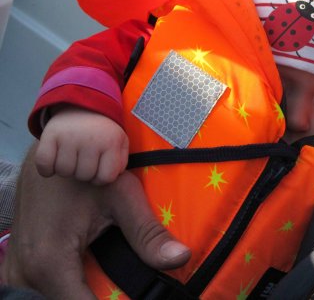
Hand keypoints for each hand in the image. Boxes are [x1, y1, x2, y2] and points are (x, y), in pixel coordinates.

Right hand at [1, 145, 190, 298]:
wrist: (53, 147)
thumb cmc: (87, 170)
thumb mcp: (122, 199)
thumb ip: (149, 234)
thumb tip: (181, 258)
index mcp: (51, 261)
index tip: (134, 299)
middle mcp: (27, 271)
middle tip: (119, 291)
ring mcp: (16, 268)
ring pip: (44, 299)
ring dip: (76, 294)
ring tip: (103, 287)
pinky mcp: (17, 263)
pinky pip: (34, 289)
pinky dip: (61, 289)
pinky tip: (84, 283)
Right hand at [34, 106, 128, 184]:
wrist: (83, 106)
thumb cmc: (103, 132)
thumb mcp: (120, 142)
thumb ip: (120, 162)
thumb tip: (111, 178)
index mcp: (111, 142)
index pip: (105, 178)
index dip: (100, 177)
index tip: (98, 168)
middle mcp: (91, 139)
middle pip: (84, 176)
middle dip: (84, 172)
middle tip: (83, 159)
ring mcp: (70, 137)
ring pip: (64, 172)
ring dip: (66, 169)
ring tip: (72, 156)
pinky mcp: (51, 135)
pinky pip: (44, 164)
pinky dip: (46, 169)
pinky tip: (54, 161)